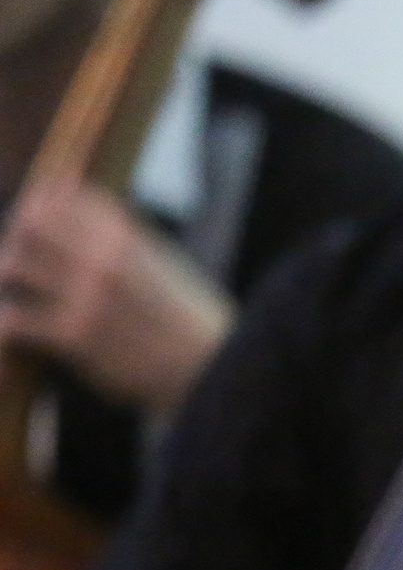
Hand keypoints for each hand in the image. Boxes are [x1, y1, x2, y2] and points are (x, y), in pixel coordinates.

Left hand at [0, 180, 233, 413]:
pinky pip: (14, 319)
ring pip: (14, 264)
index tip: (31, 221)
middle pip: (29, 222)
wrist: (214, 373)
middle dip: (17, 239)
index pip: (60, 196)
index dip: (38, 205)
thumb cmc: (191, 323)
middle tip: (19, 263)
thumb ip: (124, 239)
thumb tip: (86, 214)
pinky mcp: (75, 336)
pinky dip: (7, 325)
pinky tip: (16, 336)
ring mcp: (87, 296)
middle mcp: (105, 257)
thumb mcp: (165, 264)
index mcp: (127, 235)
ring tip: (16, 297)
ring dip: (9, 278)